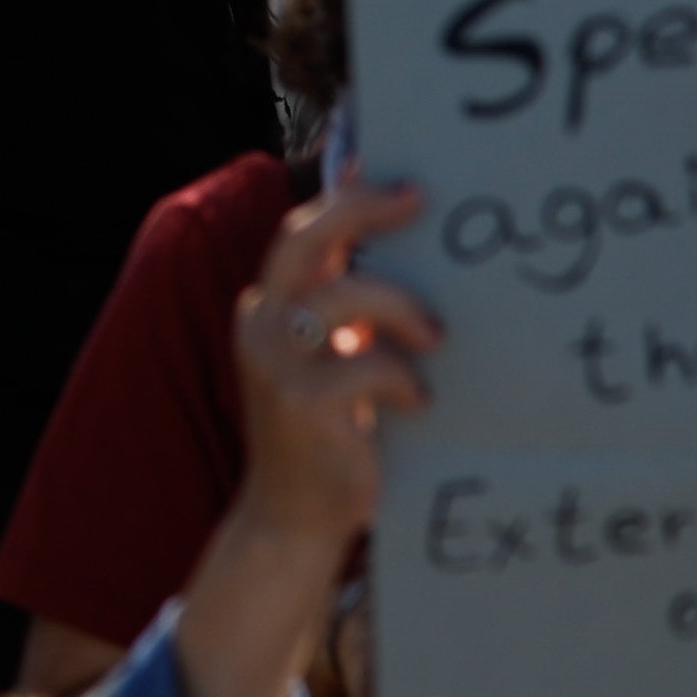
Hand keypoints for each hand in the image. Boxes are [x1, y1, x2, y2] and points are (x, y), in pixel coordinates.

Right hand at [226, 174, 438, 550]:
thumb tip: (389, 231)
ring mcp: (275, 364)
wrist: (292, 519)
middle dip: (362, 210)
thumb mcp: (332, 354)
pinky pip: (366, 366)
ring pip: (342, 298)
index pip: (301, 230)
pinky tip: (417, 402)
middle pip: (306, 240)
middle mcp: (261, 324)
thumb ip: (347, 300)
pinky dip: (402, 378)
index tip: (401, 177)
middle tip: (418, 199)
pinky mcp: (302, 405)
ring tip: (436, 337)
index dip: (347, 197)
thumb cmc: (328, 429)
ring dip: (401, 307)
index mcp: (269, 306)